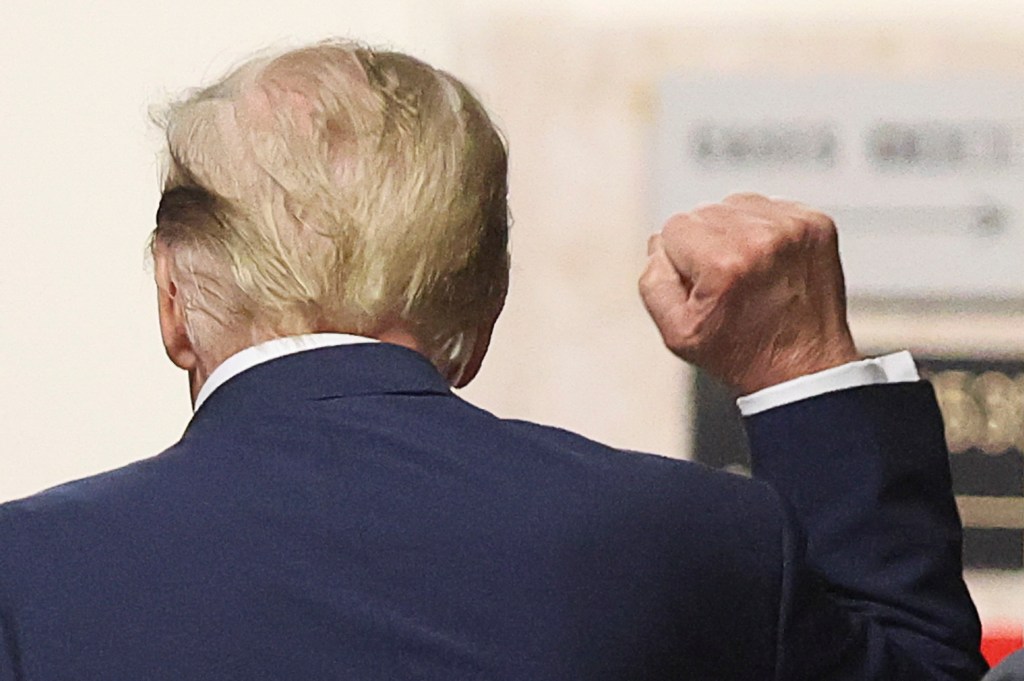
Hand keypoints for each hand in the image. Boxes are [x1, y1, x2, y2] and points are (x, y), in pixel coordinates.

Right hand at [639, 193, 859, 394]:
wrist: (804, 367)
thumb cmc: (741, 353)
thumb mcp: (676, 332)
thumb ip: (652, 281)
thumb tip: (659, 245)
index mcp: (724, 263)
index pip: (673, 227)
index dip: (680, 261)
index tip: (703, 288)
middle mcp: (762, 238)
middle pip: (703, 212)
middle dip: (706, 245)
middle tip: (727, 284)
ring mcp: (795, 228)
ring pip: (734, 205)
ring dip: (734, 232)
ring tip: (748, 271)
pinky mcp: (817, 224)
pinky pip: (769, 207)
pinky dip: (763, 230)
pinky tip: (769, 262)